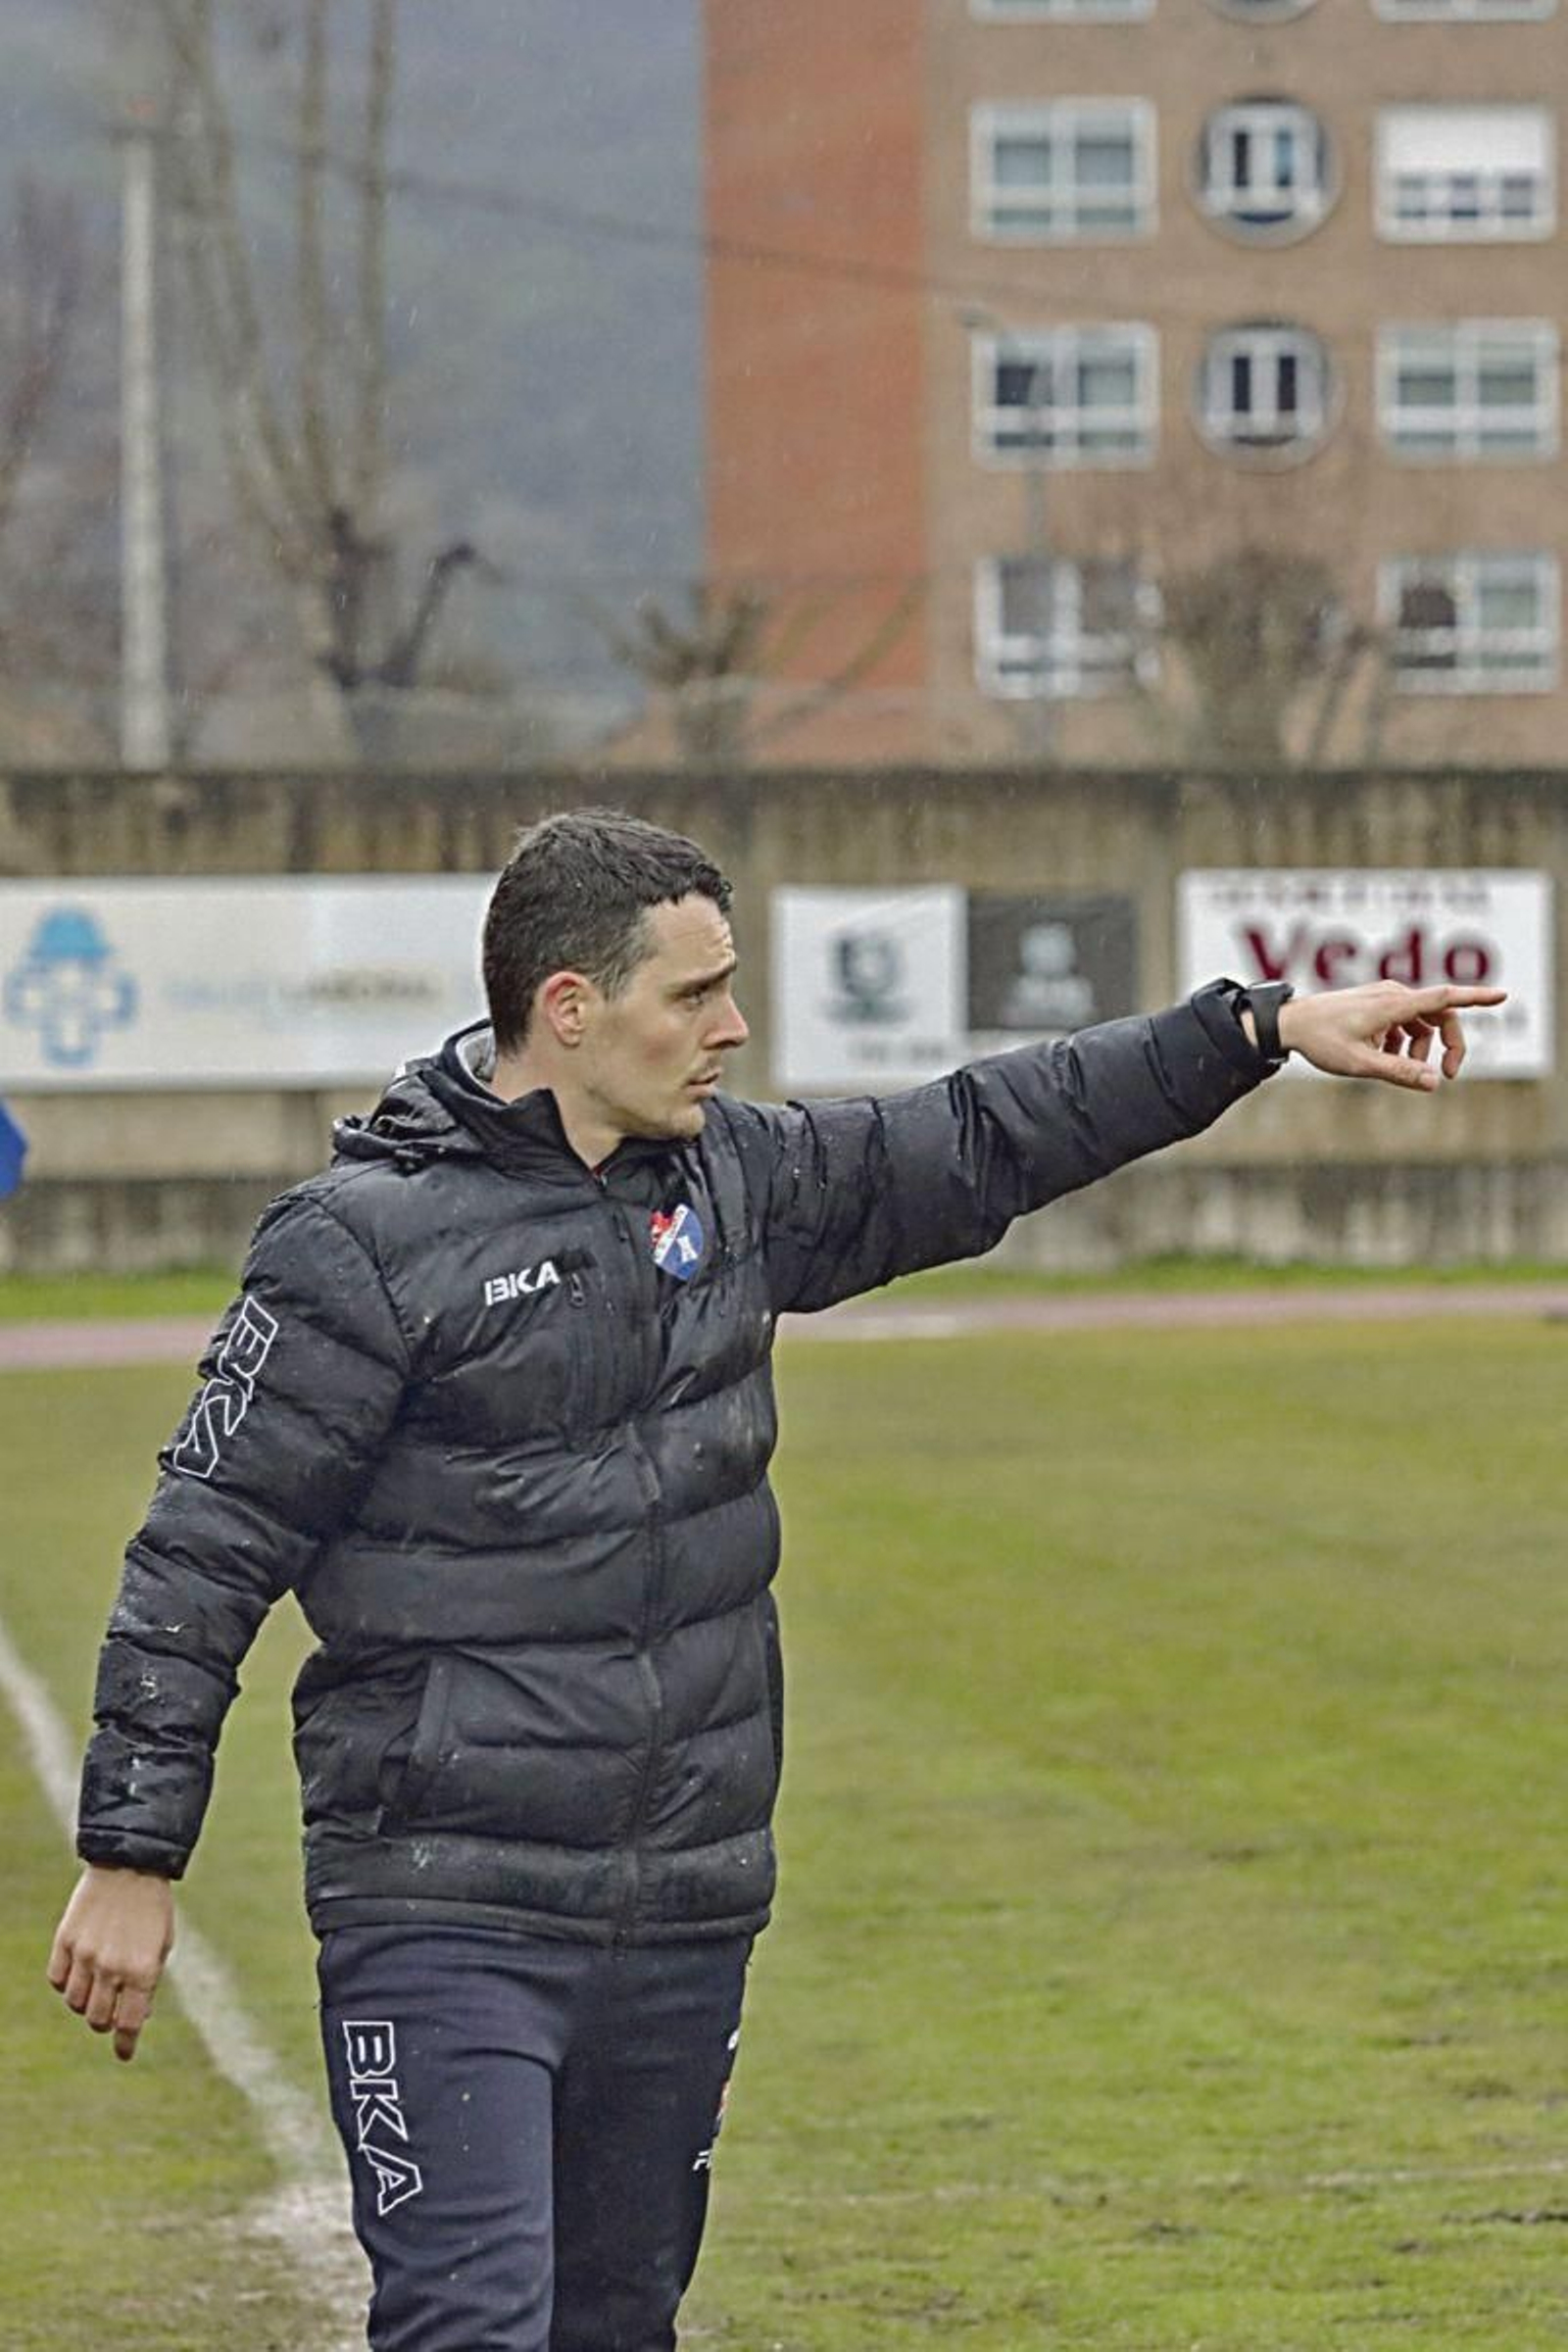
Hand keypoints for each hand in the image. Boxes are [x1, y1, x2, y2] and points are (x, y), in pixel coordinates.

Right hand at [48, 1865, 173, 2062]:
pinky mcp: (65, 1941)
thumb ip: (149, 1982)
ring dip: (85, 2004)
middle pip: (98, 2019)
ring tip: (97, 1989)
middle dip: (106, 2022)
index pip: (130, 2023)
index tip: (124, 2054)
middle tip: (112, 2013)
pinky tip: (78, 1974)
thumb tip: (137, 2016)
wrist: (130, 1865)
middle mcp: (111, 1967)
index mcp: (142, 1970)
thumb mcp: (163, 1945)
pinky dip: (66, 1984)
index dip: (126, 2044)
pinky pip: (57, 1980)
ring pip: (75, 2003)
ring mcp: (85, 1955)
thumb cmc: (153, 1908)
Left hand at [1266, 982, 1506, 1090]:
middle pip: (1440, 1016)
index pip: (1445, 997)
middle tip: (1448, 1075)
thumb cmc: (1322, 1041)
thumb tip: (1434, 1082)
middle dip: (1449, 1044)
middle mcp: (1394, 995)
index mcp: (1394, 1004)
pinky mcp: (1378, 1004)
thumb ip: (1399, 1072)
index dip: (1476, 998)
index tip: (1503, 994)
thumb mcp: (1360, 1063)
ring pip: (1422, 1023)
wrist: (1290, 1023)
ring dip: (1420, 1047)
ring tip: (1395, 1067)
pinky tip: (1381, 1056)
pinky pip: (1405, 1023)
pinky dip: (1402, 1042)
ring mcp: (1386, 998)